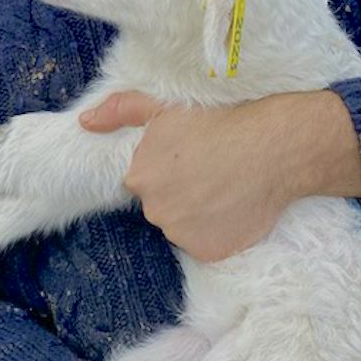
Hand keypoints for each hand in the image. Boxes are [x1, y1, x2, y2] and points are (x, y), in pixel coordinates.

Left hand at [79, 90, 360, 261]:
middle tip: (213, 170)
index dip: (171, 169)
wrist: (276, 147)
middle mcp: (154, 209)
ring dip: (201, 213)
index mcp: (139, 175)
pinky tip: (236, 207)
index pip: (146, 181)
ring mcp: (181, 234)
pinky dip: (220, 232)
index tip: (194, 157)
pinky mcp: (208, 252)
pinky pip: (208, 245)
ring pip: (184, 226)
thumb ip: (121, 111)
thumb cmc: (222, 121)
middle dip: (183, 191)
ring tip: (227, 187)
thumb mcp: (166, 107)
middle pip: (163, 206)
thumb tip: (84, 122)